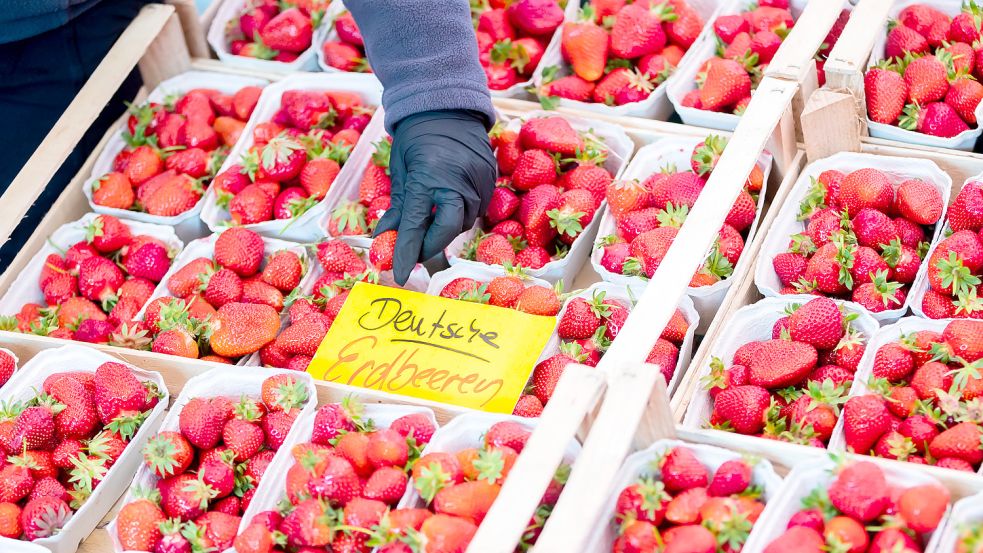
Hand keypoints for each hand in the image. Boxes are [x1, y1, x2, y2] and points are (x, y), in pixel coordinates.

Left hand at [375, 109, 496, 283]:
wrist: (446, 105)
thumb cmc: (416, 137)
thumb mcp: (401, 170)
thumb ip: (398, 208)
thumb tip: (384, 240)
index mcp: (428, 175)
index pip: (416, 224)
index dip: (406, 252)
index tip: (398, 275)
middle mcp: (458, 179)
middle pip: (449, 229)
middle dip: (430, 245)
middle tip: (415, 251)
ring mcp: (479, 179)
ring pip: (463, 221)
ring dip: (444, 228)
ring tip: (430, 221)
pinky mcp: (491, 178)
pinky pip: (476, 208)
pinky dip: (460, 213)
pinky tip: (448, 205)